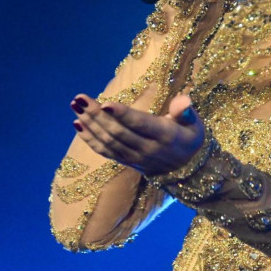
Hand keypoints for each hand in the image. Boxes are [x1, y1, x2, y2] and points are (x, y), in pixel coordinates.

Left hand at [69, 92, 204, 176]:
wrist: (189, 171)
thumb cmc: (190, 138)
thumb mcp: (194, 125)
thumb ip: (186, 112)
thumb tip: (184, 100)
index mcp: (164, 135)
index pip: (140, 124)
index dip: (122, 114)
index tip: (105, 103)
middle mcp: (147, 148)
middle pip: (118, 132)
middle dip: (97, 114)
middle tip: (80, 98)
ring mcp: (135, 157)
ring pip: (108, 142)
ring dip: (90, 124)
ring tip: (75, 106)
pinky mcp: (126, 162)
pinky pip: (105, 152)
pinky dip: (90, 139)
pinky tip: (78, 124)